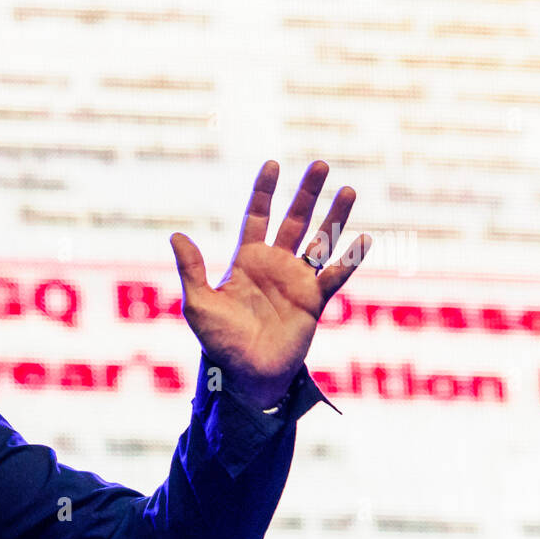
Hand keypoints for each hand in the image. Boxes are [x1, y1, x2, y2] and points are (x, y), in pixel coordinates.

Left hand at [169, 160, 369, 408]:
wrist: (244, 374)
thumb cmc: (218, 341)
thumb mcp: (198, 303)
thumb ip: (191, 269)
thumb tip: (176, 235)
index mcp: (246, 261)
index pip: (257, 217)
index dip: (264, 192)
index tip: (273, 164)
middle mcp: (274, 266)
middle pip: (294, 221)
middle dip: (307, 193)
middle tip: (320, 164)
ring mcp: (296, 282)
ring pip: (320, 241)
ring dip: (334, 217)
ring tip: (348, 190)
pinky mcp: (314, 302)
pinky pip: (335, 276)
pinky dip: (349, 259)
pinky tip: (364, 239)